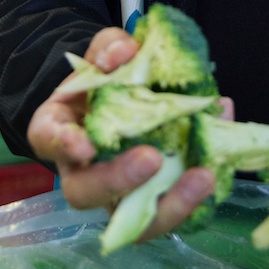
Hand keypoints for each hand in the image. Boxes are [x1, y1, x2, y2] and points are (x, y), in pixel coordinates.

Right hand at [25, 28, 231, 243]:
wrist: (124, 102)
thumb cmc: (106, 81)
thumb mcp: (105, 54)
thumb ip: (110, 48)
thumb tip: (125, 52)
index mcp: (59, 130)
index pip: (48, 140)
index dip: (62, 144)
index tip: (83, 145)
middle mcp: (81, 171)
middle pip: (85, 192)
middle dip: (118, 180)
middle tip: (153, 159)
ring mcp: (116, 195)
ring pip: (131, 220)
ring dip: (169, 205)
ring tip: (203, 177)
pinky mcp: (151, 204)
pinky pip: (170, 211)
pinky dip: (198, 194)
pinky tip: (220, 162)